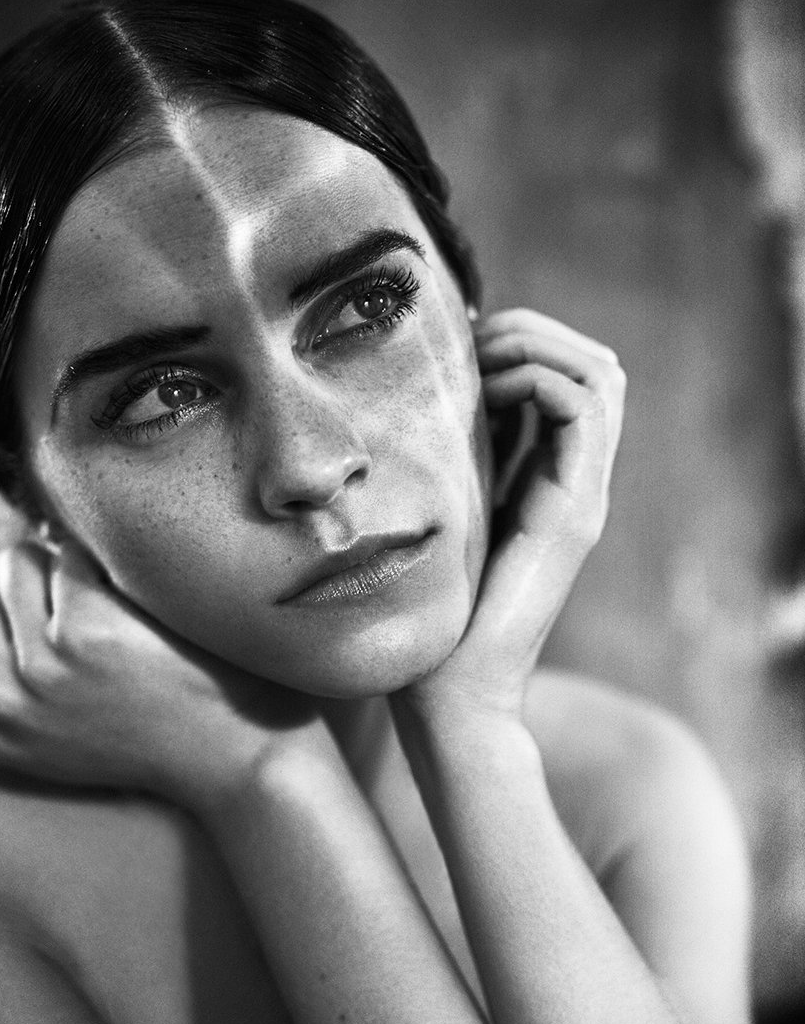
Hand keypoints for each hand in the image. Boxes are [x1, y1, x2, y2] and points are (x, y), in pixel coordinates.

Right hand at [0, 539, 328, 817]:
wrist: (230, 756)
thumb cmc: (149, 731)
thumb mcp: (51, 731)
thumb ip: (3, 680)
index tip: (24, 604)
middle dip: (23, 577)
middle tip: (77, 602)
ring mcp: (40, 666)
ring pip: (15, 560)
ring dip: (59, 562)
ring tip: (107, 600)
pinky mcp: (85, 632)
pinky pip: (68, 556)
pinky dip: (101, 561)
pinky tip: (134, 597)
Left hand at [403, 308, 623, 717]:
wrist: (453, 690)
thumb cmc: (431, 614)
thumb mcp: (438, 518)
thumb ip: (450, 470)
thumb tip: (422, 410)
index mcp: (547, 480)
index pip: (568, 377)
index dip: (520, 343)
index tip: (457, 352)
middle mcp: (574, 483)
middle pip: (594, 366)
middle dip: (532, 333)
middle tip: (472, 347)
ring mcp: (580, 496)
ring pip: (601, 377)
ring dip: (538, 348)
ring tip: (481, 365)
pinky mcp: (574, 514)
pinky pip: (583, 410)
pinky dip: (537, 379)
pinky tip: (488, 394)